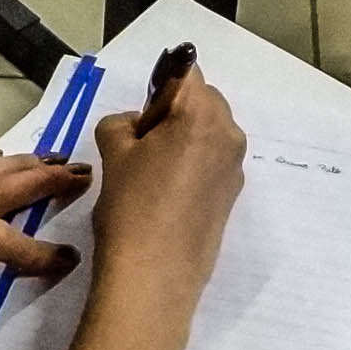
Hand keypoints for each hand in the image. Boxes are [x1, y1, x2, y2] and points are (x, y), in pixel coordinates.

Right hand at [87, 67, 246, 307]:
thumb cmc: (131, 205)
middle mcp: (229, 133)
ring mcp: (236, 167)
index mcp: (203, 114)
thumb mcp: (114, 152)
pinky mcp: (233, 195)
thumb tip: (138, 126)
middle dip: (173, 113)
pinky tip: (166, 196)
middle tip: (141, 147)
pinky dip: (193, 165)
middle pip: (202, 101)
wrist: (154, 277)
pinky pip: (213, 161)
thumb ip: (122, 123)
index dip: (159, 88)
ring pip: (208, 132)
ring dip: (184, 139)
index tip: (141, 118)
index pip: (185, 72)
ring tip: (151, 177)